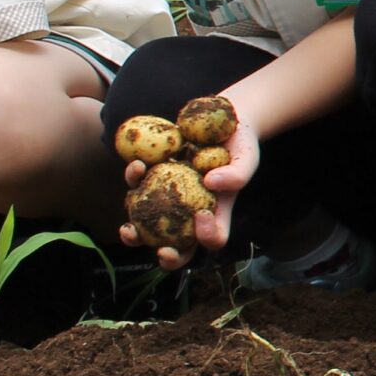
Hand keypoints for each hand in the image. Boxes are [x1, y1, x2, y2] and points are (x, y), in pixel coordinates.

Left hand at [120, 112, 258, 268]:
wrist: (220, 118)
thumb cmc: (239, 144)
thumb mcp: (247, 157)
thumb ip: (237, 174)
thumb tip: (210, 182)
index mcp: (215, 212)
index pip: (214, 238)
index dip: (207, 235)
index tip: (202, 215)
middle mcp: (190, 210)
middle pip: (179, 245)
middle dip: (168, 257)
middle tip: (161, 250)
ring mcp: (168, 196)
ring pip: (148, 224)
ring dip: (135, 233)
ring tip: (128, 228)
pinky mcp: (152, 176)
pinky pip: (137, 185)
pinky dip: (133, 178)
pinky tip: (137, 165)